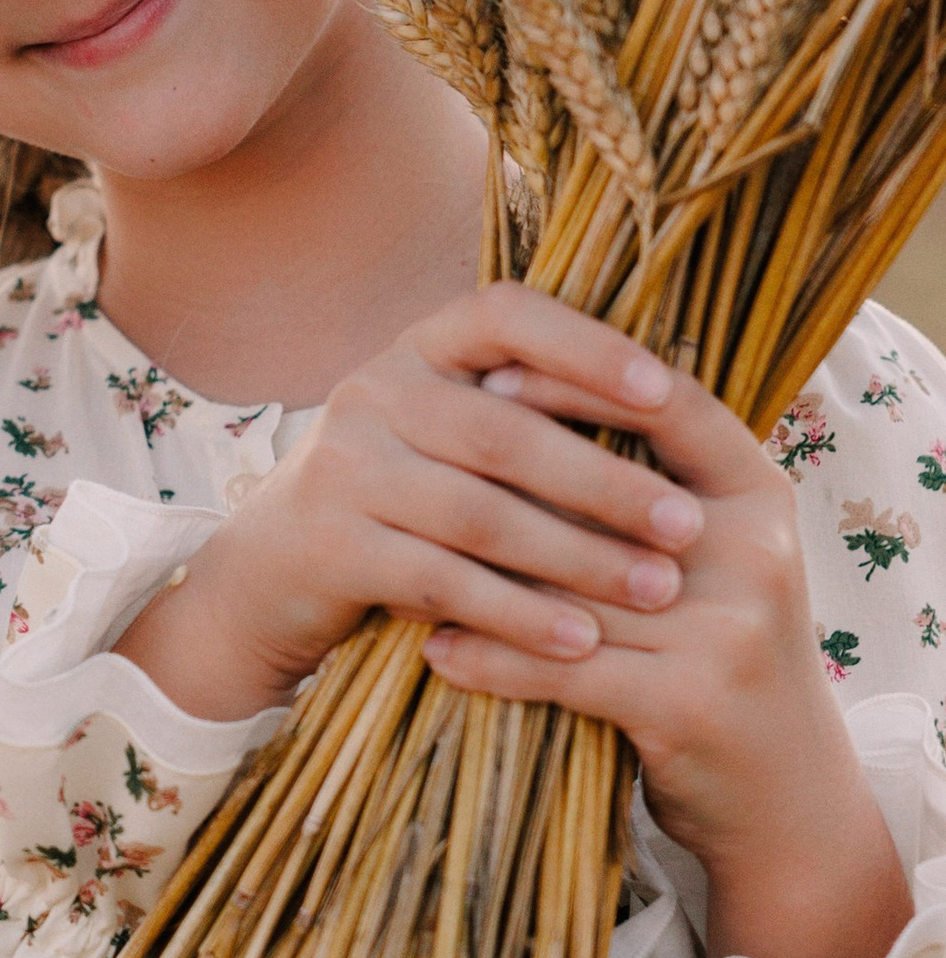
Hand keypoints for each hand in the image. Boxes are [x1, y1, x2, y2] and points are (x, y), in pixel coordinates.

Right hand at [118, 285, 705, 723]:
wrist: (268, 574)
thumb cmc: (397, 499)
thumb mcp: (445, 434)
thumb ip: (524, 413)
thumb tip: (679, 411)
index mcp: (417, 349)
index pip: (506, 316)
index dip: (587, 347)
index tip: (665, 394)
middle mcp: (372, 392)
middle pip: (506, 434)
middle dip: (607, 484)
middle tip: (689, 527)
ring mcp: (343, 469)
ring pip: (480, 515)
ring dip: (578, 558)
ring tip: (655, 592)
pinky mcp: (331, 547)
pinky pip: (442, 581)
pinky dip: (519, 614)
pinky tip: (579, 641)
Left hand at [423, 367, 911, 957]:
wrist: (787, 794)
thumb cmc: (722, 656)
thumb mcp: (716, 558)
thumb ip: (655, 491)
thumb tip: (540, 402)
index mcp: (759, 494)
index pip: (669, 403)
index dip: (581, 380)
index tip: (491, 374)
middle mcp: (754, 550)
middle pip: (604, 493)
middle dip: (502, 479)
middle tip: (417, 463)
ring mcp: (726, 628)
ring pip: (569, 584)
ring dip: (475, 574)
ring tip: (400, 554)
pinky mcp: (687, 701)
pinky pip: (563, 667)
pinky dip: (492, 657)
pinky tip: (436, 648)